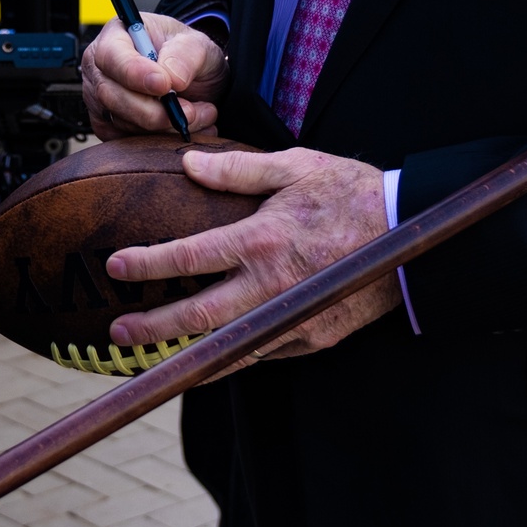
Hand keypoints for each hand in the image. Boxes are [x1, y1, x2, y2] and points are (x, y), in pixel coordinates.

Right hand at [80, 14, 226, 138]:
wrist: (194, 80)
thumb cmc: (187, 55)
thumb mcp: (197, 44)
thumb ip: (186, 55)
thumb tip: (172, 78)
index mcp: (116, 36)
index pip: (111, 56)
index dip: (134, 73)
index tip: (164, 85)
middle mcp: (100, 68)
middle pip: (110, 95)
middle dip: (153, 109)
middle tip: (190, 110)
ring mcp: (100, 100)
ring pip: (121, 122)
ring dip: (164, 126)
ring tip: (198, 115)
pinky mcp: (109, 126)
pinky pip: (127, 141)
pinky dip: (159, 140)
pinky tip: (185, 127)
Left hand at [103, 148, 397, 359]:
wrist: (410, 233)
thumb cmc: (352, 193)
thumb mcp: (296, 166)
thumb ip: (239, 168)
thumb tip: (190, 163)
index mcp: (263, 240)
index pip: (191, 256)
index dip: (149, 264)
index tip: (116, 266)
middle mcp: (274, 286)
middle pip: (200, 317)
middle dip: (154, 329)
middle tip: (118, 334)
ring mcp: (295, 318)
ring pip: (229, 350)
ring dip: (187, 359)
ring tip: (152, 362)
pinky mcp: (313, 337)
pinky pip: (263, 352)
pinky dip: (232, 358)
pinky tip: (209, 356)